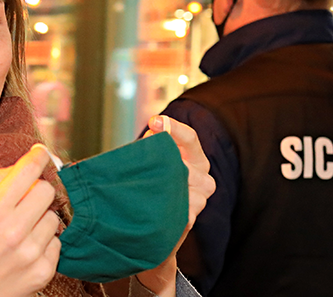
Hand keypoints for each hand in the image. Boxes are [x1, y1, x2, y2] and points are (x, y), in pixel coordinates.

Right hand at [0, 145, 60, 296]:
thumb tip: (16, 167)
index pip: (27, 172)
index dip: (37, 157)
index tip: (41, 154)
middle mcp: (14, 231)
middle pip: (47, 191)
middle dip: (37, 189)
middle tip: (24, 199)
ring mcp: (31, 253)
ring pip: (54, 217)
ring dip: (40, 218)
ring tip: (19, 230)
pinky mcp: (42, 272)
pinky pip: (56, 242)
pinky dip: (43, 242)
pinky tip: (24, 249)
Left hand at [138, 115, 215, 293]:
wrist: (148, 226)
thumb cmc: (149, 186)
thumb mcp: (150, 161)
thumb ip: (152, 145)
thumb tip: (153, 131)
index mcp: (196, 159)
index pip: (190, 138)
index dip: (174, 127)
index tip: (154, 121)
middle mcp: (203, 179)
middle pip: (188, 164)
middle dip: (165, 161)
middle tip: (144, 159)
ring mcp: (198, 201)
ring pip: (185, 186)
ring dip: (164, 183)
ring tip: (146, 184)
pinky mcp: (189, 220)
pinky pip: (181, 210)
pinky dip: (166, 205)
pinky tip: (154, 204)